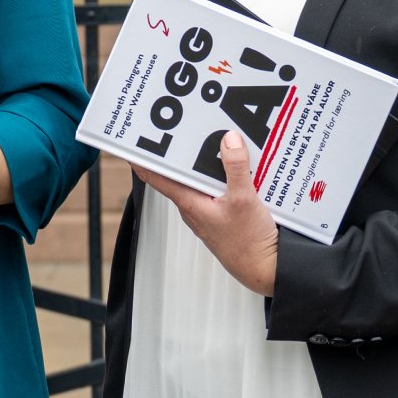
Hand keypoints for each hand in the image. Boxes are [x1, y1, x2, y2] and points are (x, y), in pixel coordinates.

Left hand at [134, 132, 278, 295]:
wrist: (265, 269)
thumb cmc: (249, 245)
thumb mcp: (244, 199)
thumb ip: (235, 168)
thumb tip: (229, 140)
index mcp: (189, 202)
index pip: (155, 176)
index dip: (141, 159)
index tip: (131, 142)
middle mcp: (194, 206)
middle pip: (180, 173)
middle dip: (180, 152)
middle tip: (180, 129)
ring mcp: (208, 210)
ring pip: (201, 180)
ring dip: (206, 163)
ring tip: (214, 141)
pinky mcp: (223, 213)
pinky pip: (218, 188)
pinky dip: (223, 176)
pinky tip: (238, 168)